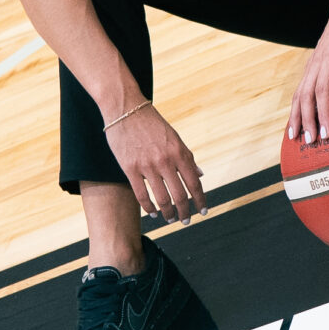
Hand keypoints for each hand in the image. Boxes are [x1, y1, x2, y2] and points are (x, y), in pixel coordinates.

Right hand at [106, 102, 205, 222]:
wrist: (125, 109)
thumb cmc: (151, 123)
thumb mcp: (174, 137)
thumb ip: (187, 157)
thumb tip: (200, 175)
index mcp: (179, 152)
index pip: (194, 183)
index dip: (200, 200)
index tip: (202, 211)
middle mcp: (166, 161)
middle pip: (180, 195)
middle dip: (185, 212)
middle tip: (186, 221)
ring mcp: (147, 165)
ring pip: (162, 199)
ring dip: (168, 213)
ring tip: (170, 220)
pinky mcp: (130, 168)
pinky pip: (142, 195)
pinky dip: (149, 208)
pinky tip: (153, 213)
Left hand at [290, 0, 328, 144]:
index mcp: (313, 65)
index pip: (298, 94)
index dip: (295, 115)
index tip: (294, 136)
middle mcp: (316, 62)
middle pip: (304, 96)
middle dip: (305, 121)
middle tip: (309, 142)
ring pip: (319, 90)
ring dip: (322, 114)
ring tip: (327, 134)